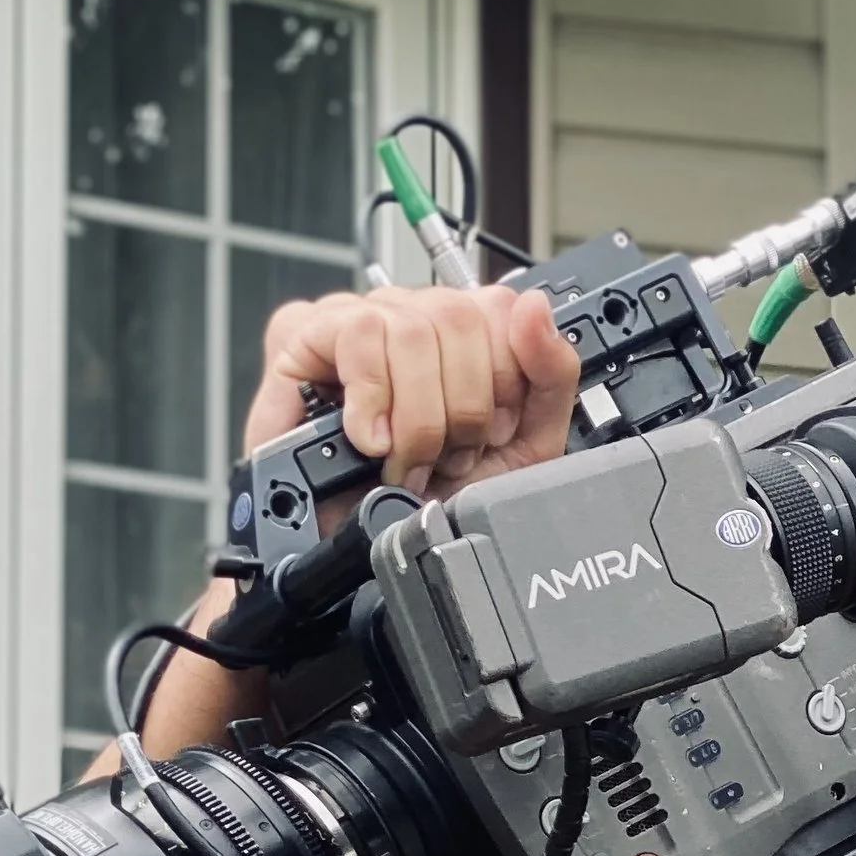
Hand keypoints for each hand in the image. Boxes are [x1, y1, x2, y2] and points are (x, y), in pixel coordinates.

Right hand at [242, 281, 577, 496]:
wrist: (379, 549)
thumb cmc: (444, 497)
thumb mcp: (526, 445)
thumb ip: (551, 373)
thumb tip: (534, 306)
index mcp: (465, 333)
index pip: (500, 307)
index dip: (505, 379)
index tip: (494, 432)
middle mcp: (413, 315)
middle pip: (457, 317)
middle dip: (461, 408)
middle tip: (448, 455)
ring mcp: (359, 319)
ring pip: (410, 329)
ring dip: (416, 413)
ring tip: (405, 457)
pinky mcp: (304, 335)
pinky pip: (355, 335)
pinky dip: (371, 397)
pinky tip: (371, 438)